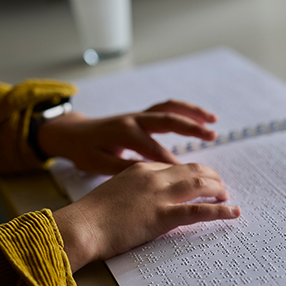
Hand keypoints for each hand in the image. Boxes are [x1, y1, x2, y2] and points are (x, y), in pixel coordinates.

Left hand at [39, 100, 217, 174]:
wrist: (72, 133)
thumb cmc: (85, 151)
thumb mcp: (99, 164)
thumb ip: (124, 168)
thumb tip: (151, 174)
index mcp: (124, 133)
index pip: (155, 150)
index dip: (173, 163)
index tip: (190, 176)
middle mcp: (134, 119)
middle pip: (168, 120)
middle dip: (191, 128)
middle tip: (212, 136)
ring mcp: (138, 115)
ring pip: (169, 109)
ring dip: (192, 113)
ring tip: (213, 121)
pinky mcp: (141, 116)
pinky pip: (166, 109)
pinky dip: (184, 111)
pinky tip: (198, 118)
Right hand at [53, 162, 240, 271]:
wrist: (80, 226)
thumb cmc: (92, 214)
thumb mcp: (116, 192)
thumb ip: (135, 190)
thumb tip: (148, 199)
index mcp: (142, 169)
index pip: (176, 166)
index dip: (193, 172)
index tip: (201, 179)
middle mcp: (154, 177)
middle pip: (192, 170)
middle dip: (211, 177)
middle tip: (221, 186)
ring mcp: (159, 195)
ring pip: (199, 185)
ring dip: (218, 189)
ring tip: (227, 196)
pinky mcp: (162, 216)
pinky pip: (198, 211)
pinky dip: (220, 211)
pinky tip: (233, 212)